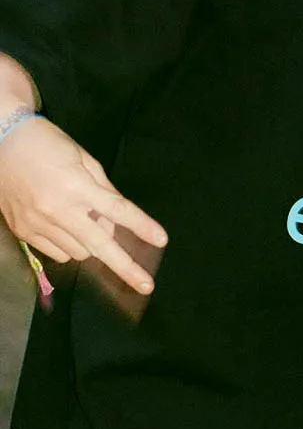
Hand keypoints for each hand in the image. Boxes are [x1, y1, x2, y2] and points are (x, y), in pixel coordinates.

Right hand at [0, 116, 165, 294]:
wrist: (1, 143)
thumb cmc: (46, 144)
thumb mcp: (83, 158)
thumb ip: (104, 189)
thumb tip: (119, 217)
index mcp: (76, 186)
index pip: (118, 211)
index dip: (142, 226)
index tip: (161, 240)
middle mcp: (58, 209)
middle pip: (100, 245)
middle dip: (125, 267)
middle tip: (146, 285)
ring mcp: (38, 224)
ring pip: (79, 253)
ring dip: (93, 245)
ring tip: (87, 223)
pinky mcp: (24, 233)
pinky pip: (57, 254)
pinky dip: (70, 247)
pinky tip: (68, 229)